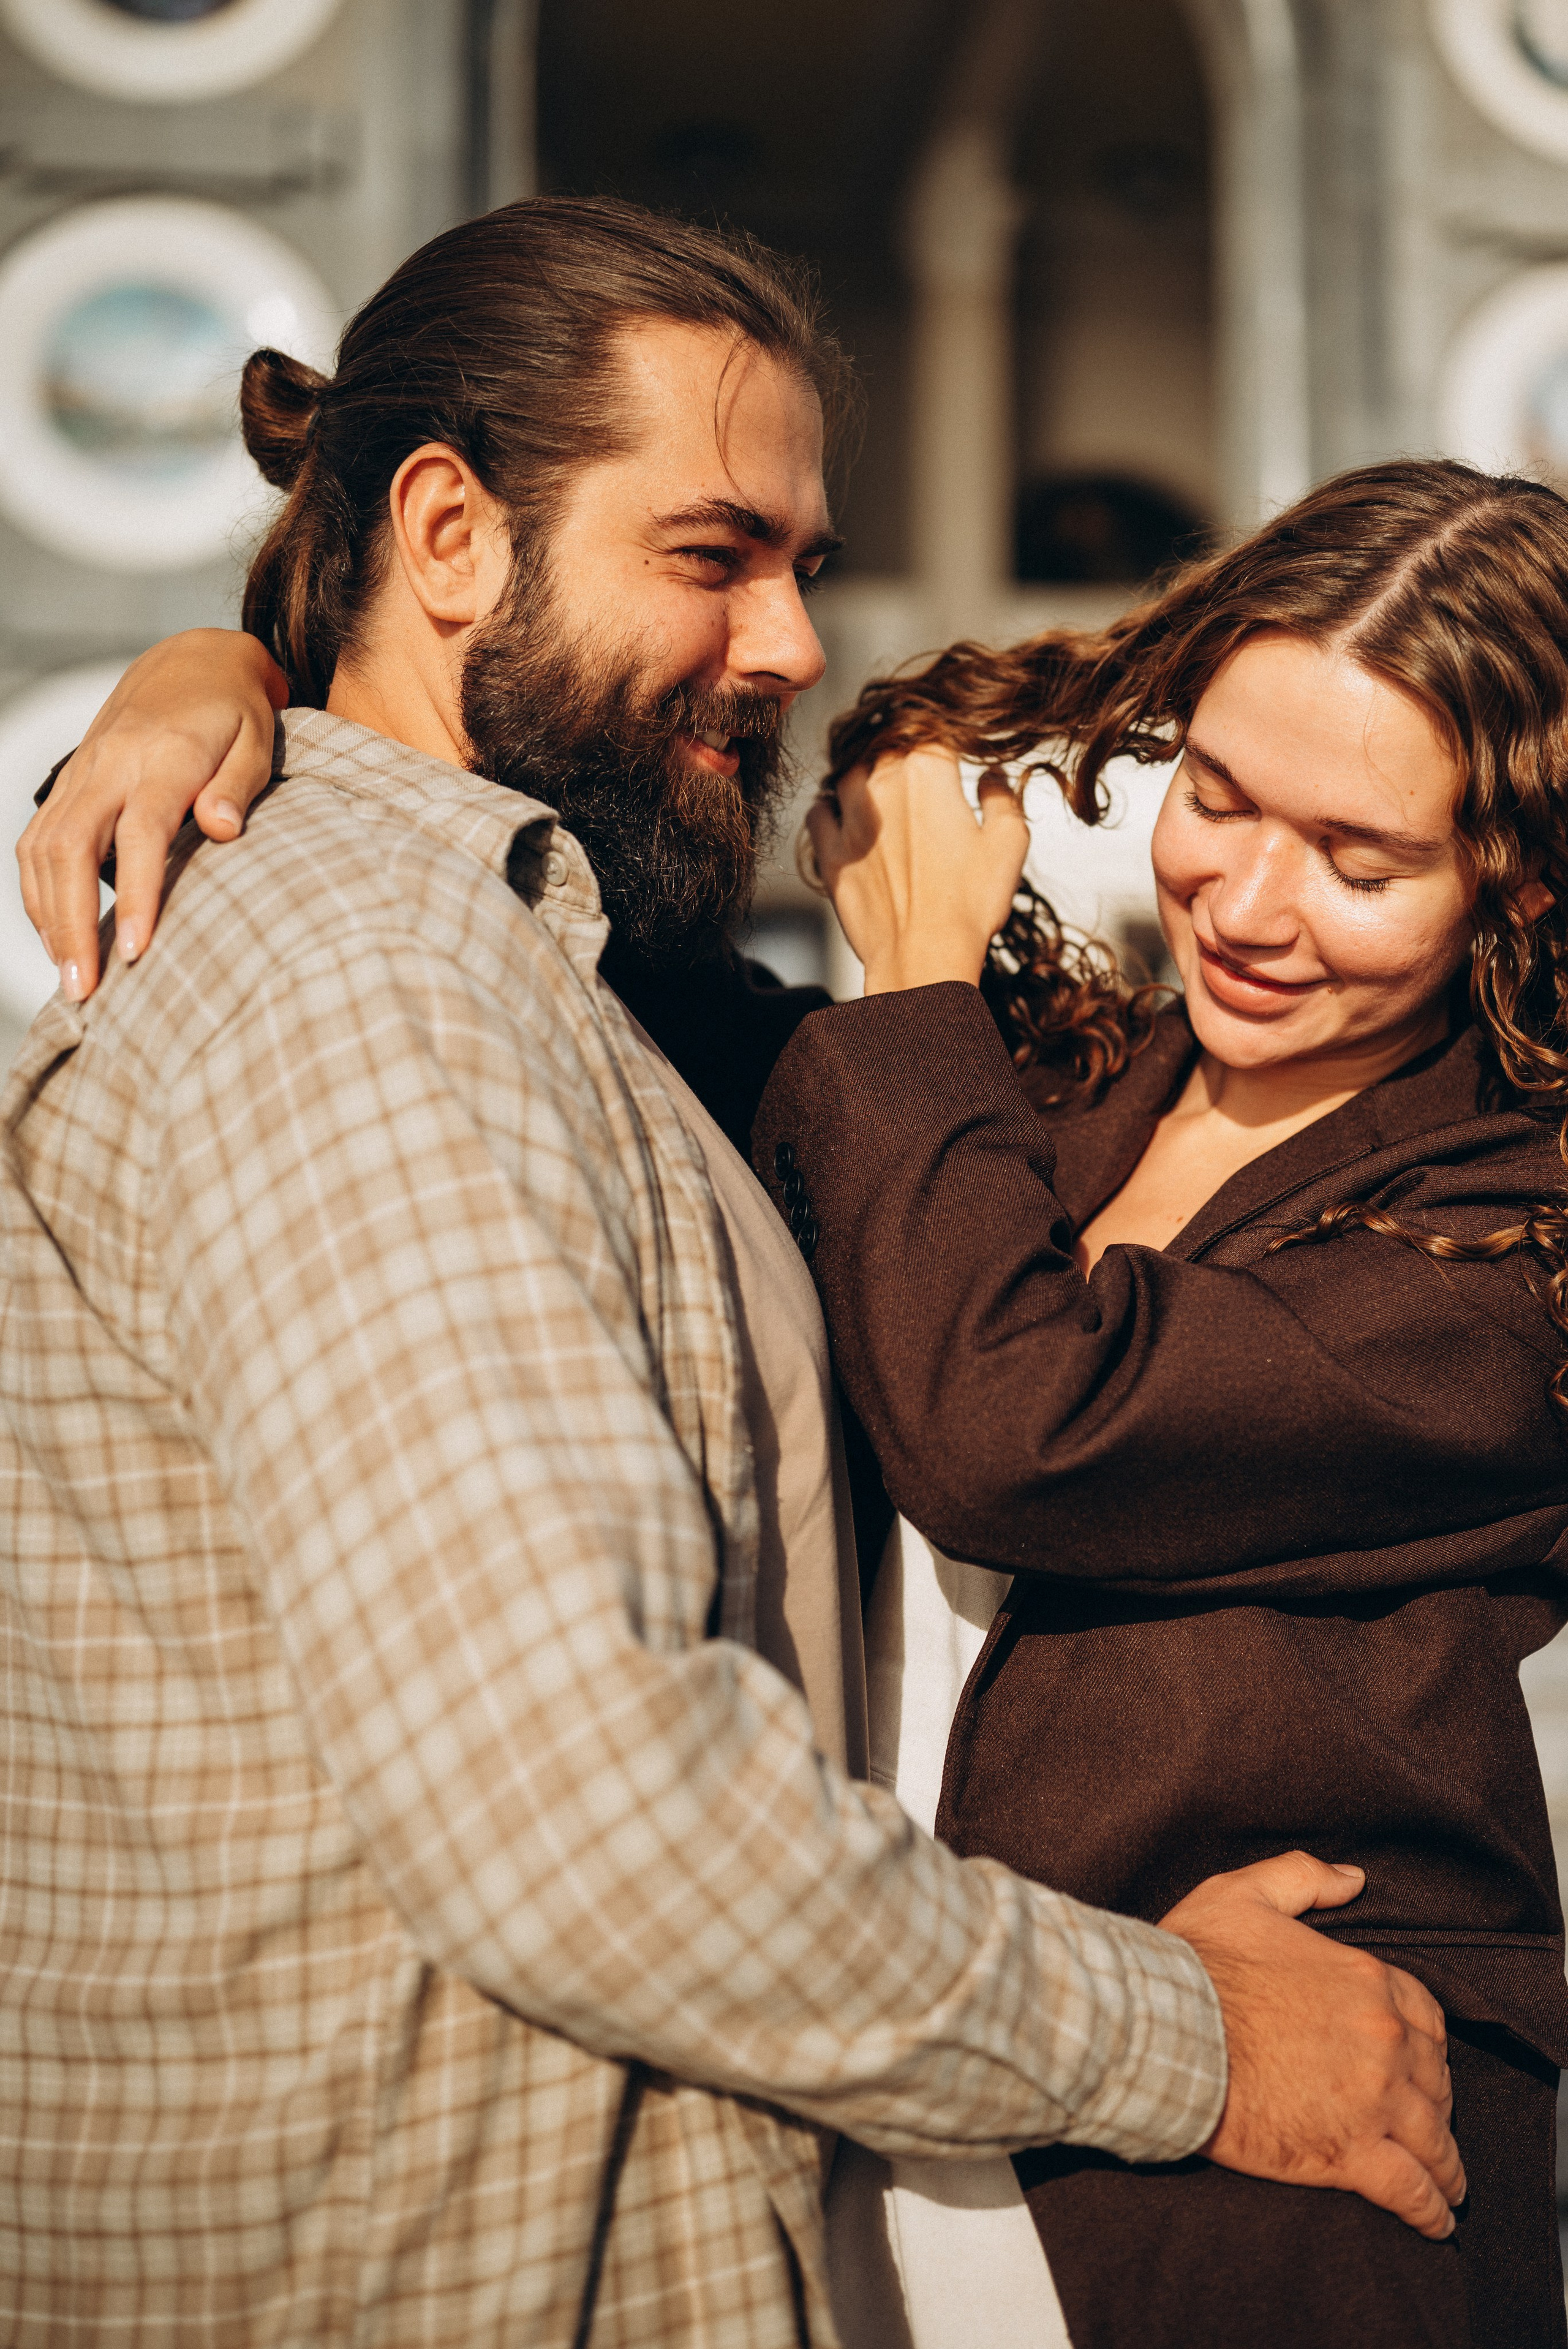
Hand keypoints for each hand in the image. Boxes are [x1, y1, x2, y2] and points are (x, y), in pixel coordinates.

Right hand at [17, 629, 286, 1000]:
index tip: (132, 950)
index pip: (139, 836)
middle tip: (83, 988)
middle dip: (70, 923)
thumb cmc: (234, 711)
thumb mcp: (258, 741)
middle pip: (70, 848)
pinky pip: (37, 837)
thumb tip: (222, 830)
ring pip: (42, 846)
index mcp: (161, 759)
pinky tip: (54, 931)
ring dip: (46, 914)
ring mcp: (83, 772)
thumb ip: (239, 786)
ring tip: (68, 975)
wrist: (194, 661)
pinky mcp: (70, 781)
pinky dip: (37, 888)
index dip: (133, 895)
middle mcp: (110, 765)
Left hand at [805, 746, 1028, 993]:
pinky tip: (843, 816)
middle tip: (922, 772)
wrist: (923, 954)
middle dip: (907, 753)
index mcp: (928, 773)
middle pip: (890, 747)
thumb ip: (1003, 798)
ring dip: (866, 774)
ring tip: (883, 789)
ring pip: (850, 771)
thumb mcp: (1010, 844)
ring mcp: (851, 818)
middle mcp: (883, 784)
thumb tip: (993, 775)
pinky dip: (829, 807)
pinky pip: (818, 811)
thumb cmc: (969, 904)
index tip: (953, 750)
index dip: (945, 737)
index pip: (934, 731)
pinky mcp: (830, 852)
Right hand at [1160, 1852, 1463, 2238]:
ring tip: (1447, 2185)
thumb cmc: (1196, 1964)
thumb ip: (1303, 1877)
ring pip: (1431, 2138)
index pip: (1424, 2017)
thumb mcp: (1243, 1893)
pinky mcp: (1347, 2153)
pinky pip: (1409, 2189)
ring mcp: (1370, 2099)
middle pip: (1433, 2080)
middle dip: (1436, 2105)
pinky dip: (1428, 2209)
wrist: (1165, 2029)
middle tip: (1429, 2126)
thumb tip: (1353, 1879)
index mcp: (1364, 1980)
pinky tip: (1434, 2221)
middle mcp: (1382, 2039)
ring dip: (1445, 2165)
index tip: (1421, 2066)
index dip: (1426, 2045)